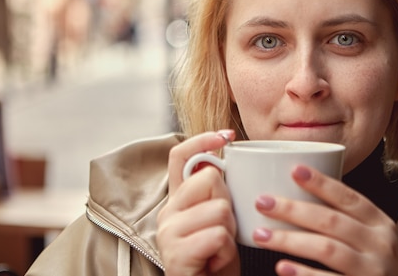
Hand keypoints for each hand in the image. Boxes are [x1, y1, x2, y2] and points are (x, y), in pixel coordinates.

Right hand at [157, 130, 239, 275]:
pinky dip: (226, 250)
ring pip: (219, 208)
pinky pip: (217, 235)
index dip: (202, 140)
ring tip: (219, 248)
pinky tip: (215, 261)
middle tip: (224, 229)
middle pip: (209, 178)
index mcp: (178, 200)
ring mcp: (168, 233)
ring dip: (230, 231)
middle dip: (228, 202)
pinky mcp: (176, 253)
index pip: (180, 155)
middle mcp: (167, 211)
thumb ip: (217, 192)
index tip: (227, 135)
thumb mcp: (220, 219)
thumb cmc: (216, 259)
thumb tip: (221, 160)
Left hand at [251, 165, 397, 275]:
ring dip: (290, 240)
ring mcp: (371, 270)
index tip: (294, 170)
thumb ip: (347, 220)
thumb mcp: (375, 237)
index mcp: (379, 223)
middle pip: (332, 221)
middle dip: (293, 209)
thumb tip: (300, 196)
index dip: (321, 183)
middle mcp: (378, 244)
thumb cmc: (382, 266)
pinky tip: (282, 267)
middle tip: (262, 202)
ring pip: (327, 249)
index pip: (348, 197)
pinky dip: (304, 274)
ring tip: (261, 234)